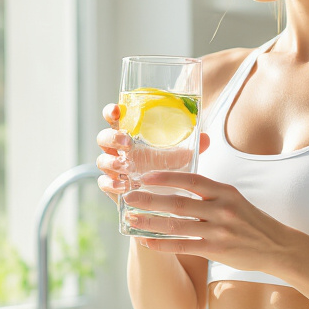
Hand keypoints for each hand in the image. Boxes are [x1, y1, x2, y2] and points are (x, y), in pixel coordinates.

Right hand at [95, 104, 210, 203]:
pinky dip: (111, 183)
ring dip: (111, 162)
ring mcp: (113, 168)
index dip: (111, 111)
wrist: (162, 198)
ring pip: (101, 160)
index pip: (115, 118)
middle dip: (112, 138)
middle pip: (104, 137)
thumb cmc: (166, 169)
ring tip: (125, 166)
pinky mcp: (111, 186)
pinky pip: (103, 183)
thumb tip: (206, 138)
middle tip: (128, 143)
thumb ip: (191, 146)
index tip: (117, 110)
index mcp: (129, 134)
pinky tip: (123, 186)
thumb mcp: (180, 156)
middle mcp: (117, 149)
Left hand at [120, 171, 298, 272]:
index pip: (191, 179)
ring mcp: (219, 231)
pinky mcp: (217, 250)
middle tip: (128, 196)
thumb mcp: (234, 199)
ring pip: (177, 226)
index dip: (166, 176)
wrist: (277, 247)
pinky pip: (184, 246)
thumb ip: (209, 193)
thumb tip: (177, 182)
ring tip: (131, 219)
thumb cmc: (251, 221)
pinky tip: (146, 242)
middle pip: (178, 202)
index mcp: (225, 191)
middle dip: (149, 199)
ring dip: (150, 222)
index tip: (144, 175)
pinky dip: (162, 244)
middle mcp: (222, 209)